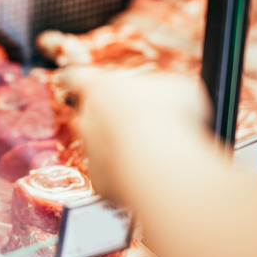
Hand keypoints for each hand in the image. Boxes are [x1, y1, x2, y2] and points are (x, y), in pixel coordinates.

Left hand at [61, 67, 210, 201]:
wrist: (157, 160)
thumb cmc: (168, 115)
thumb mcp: (178, 88)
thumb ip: (164, 90)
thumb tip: (173, 96)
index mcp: (99, 88)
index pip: (78, 77)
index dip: (84, 80)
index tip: (91, 84)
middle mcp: (87, 118)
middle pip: (91, 114)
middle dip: (113, 118)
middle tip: (142, 123)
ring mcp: (90, 150)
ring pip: (101, 147)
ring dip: (122, 148)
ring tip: (154, 151)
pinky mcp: (99, 179)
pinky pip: (112, 175)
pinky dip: (128, 175)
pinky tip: (152, 174)